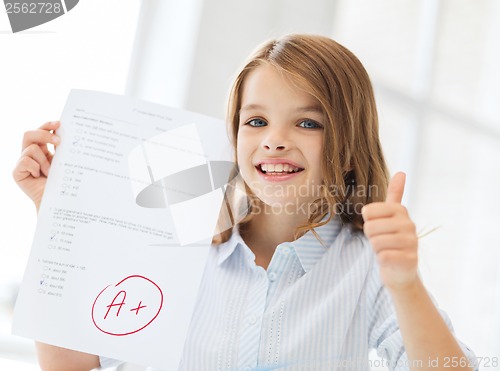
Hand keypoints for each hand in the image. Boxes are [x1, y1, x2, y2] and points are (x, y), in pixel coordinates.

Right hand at [12, 121, 60, 210]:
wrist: (57, 200)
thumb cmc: (63, 182)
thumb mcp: (63, 161)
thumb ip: (61, 148)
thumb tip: (64, 131)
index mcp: (41, 149)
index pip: (40, 131)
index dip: (47, 125)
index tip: (59, 123)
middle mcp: (30, 154)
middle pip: (30, 134)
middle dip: (44, 134)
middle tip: (59, 141)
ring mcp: (22, 162)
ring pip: (31, 149)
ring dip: (44, 160)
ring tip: (50, 172)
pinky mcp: (17, 172)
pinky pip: (25, 160)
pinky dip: (36, 167)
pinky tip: (39, 176)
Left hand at [362, 172, 417, 290]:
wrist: (400, 270)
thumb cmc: (391, 240)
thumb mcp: (391, 216)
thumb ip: (395, 194)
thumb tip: (402, 172)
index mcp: (400, 211)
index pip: (368, 211)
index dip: (368, 222)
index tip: (378, 227)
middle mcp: (409, 224)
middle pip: (370, 227)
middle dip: (371, 237)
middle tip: (382, 241)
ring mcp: (411, 242)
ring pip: (375, 242)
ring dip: (377, 249)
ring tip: (387, 250)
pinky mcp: (409, 259)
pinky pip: (383, 256)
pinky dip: (382, 260)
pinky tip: (391, 260)